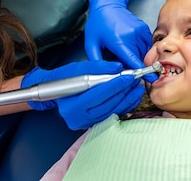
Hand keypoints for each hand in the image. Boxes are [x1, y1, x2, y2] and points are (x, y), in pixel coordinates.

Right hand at [21, 61, 144, 129]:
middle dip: (124, 91)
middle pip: (107, 104)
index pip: (97, 94)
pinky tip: (131, 96)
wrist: (54, 91)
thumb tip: (118, 67)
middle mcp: (77, 119)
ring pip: (112, 111)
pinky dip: (124, 105)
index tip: (128, 76)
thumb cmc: (63, 78)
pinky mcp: (93, 124)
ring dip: (127, 99)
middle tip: (136, 79)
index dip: (114, 85)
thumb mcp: (76, 68)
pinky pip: (113, 115)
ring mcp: (86, 124)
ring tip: (136, 87)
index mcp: (70, 106)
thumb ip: (97, 67)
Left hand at [84, 0, 156, 82]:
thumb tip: (106, 76)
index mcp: (118, 41)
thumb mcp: (91, 44)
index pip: (133, 60)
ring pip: (144, 53)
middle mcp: (132, 35)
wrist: (107, 5)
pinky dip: (140, 50)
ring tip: (123, 51)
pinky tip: (130, 46)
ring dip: (137, 57)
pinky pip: (146, 46)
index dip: (141, 71)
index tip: (150, 79)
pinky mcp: (144, 29)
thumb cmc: (98, 24)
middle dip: (132, 65)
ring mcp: (140, 31)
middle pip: (138, 59)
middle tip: (121, 62)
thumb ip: (97, 62)